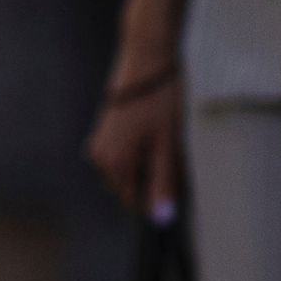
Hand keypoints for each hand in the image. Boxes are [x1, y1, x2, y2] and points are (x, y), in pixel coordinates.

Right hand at [90, 66, 187, 222]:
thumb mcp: (167, 146)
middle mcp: (100, 157)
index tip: (179, 186)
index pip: (135, 201)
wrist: (146, 62)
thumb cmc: (157, 102)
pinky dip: (146, 153)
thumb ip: (163, 183)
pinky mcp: (107, 132)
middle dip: (156, 180)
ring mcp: (101, 144)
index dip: (160, 198)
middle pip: (132, 186)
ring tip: (169, 144)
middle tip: (176, 159)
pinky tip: (159, 135)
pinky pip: (127, 156)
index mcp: (113, 164)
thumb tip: (162, 218)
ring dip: (152, 166)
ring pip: (132, 170)